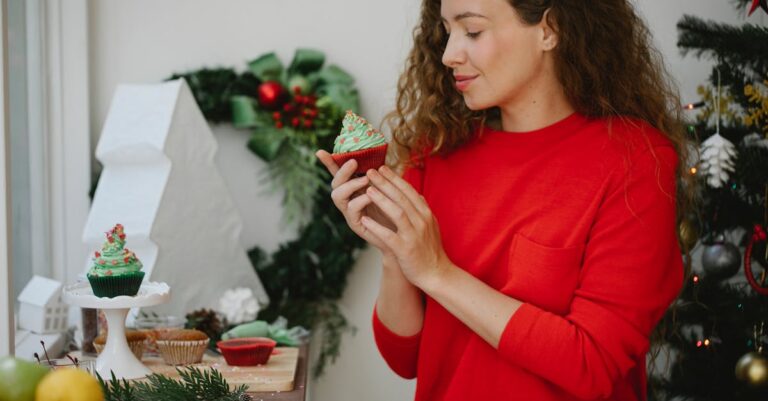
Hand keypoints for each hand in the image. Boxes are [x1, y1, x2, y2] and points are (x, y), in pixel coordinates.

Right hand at [315, 150, 396, 256]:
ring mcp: (349, 212)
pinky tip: (370, 196)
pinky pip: (351, 210)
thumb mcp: (388, 188)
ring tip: (366, 180)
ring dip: (350, 185)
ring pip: (337, 196)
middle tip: (354, 162)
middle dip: (342, 171)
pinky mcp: (355, 224)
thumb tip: (380, 159)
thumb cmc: (395, 209)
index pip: (339, 172)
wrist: (403, 234)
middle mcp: (348, 198)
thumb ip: (381, 176)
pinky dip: (360, 200)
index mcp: (354, 187)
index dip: (329, 162)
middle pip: (335, 182)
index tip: (320, 151)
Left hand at [362, 165, 451, 288]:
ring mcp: (414, 235)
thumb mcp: (430, 226)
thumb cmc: (430, 250)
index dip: (395, 179)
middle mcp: (421, 221)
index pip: (409, 191)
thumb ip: (423, 210)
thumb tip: (418, 194)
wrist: (437, 274)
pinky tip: (364, 220)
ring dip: (382, 200)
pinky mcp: (406, 250)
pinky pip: (390, 236)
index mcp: (426, 214)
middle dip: (385, 183)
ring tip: (367, 190)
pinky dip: (377, 227)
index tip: (382, 168)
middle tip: (370, 172)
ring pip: (398, 213)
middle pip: (402, 198)